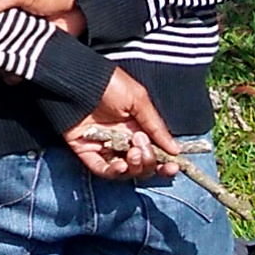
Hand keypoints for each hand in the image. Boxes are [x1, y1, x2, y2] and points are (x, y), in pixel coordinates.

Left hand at [62, 70, 181, 179]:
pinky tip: (121, 165)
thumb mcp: (138, 100)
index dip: (165, 164)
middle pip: (143, 166)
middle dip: (149, 161)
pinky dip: (115, 172)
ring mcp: (107, 148)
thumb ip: (156, 127)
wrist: (78, 82)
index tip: (173, 166)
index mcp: (139, 128)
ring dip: (135, 167)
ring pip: (127, 171)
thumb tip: (175, 150)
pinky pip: (104, 170)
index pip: (156, 153)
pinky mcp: (88, 152)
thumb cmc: (109, 85)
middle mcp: (124, 141)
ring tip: (133, 152)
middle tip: (141, 142)